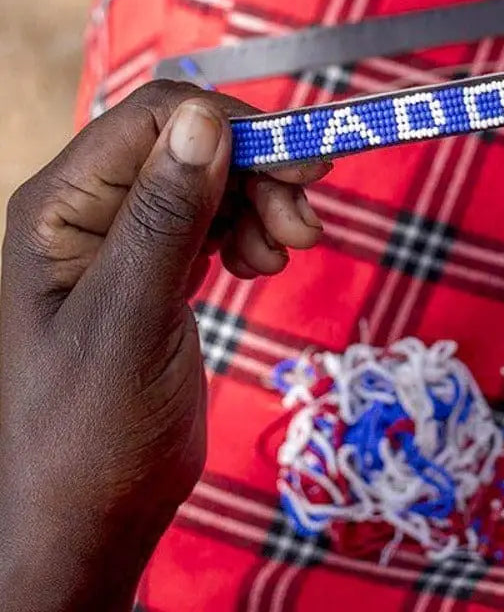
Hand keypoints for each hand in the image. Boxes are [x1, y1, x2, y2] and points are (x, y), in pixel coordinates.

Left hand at [0, 81, 329, 611]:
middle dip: (258, 171)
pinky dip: (250, 230)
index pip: (156, 119)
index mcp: (63, 207)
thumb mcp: (131, 321)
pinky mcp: (156, 267)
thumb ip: (166, 217)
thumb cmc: (90, 433)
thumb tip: (205, 119)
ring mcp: (124, 238)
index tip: (305, 165)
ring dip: (260, 202)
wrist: (91, 517)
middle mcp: (91, 210)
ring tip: (286, 251)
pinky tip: (262, 264)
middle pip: (191, 144)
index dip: (235, 127)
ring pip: (211, 178)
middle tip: (306, 222)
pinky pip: (213, 219)